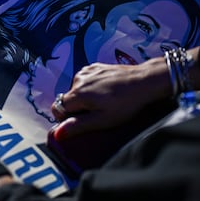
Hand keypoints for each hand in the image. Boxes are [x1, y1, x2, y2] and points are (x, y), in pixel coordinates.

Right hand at [51, 57, 171, 139]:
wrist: (143, 81)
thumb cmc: (125, 103)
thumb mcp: (102, 120)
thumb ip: (77, 126)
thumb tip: (56, 134)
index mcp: (78, 94)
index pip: (58, 108)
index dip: (67, 118)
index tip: (83, 120)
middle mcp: (78, 79)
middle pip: (67, 99)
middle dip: (77, 107)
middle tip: (97, 111)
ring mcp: (86, 71)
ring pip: (76, 89)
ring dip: (84, 96)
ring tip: (104, 100)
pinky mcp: (94, 66)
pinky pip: (84, 79)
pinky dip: (90, 86)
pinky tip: (105, 90)